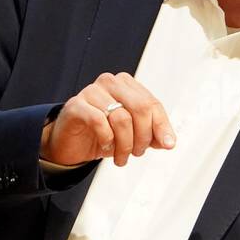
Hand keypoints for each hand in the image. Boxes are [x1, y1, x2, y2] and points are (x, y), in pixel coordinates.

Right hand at [41, 72, 175, 166]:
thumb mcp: (133, 136)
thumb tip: (169, 141)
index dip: (162, 126)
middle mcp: (110, 83)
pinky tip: (105, 147)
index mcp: (127, 85)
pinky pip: (99, 121)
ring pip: (121, 118)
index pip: (152, 104)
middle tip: (137, 153)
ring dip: (125, 144)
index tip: (167, 144)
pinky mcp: (76, 105)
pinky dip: (107, 139)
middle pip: (141, 108)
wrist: (71, 144)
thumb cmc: (103, 135)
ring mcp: (91, 91)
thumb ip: (153, 135)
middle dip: (143, 137)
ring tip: (121, 156)